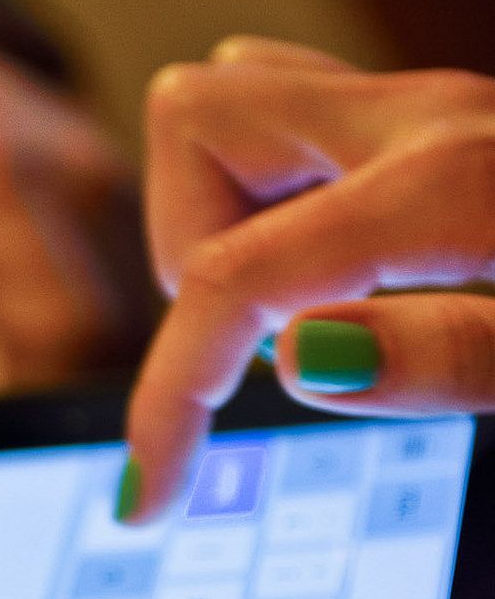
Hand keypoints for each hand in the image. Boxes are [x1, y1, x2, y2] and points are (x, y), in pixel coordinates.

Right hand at [121, 37, 494, 518]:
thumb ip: (449, 355)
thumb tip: (297, 356)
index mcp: (451, 180)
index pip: (237, 274)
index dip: (166, 395)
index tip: (147, 496)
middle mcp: (422, 116)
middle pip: (193, 117)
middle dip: (189, 248)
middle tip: (268, 343)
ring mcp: (424, 108)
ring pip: (236, 103)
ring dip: (225, 211)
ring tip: (302, 303)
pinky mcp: (434, 122)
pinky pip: (298, 119)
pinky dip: (277, 193)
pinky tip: (336, 270)